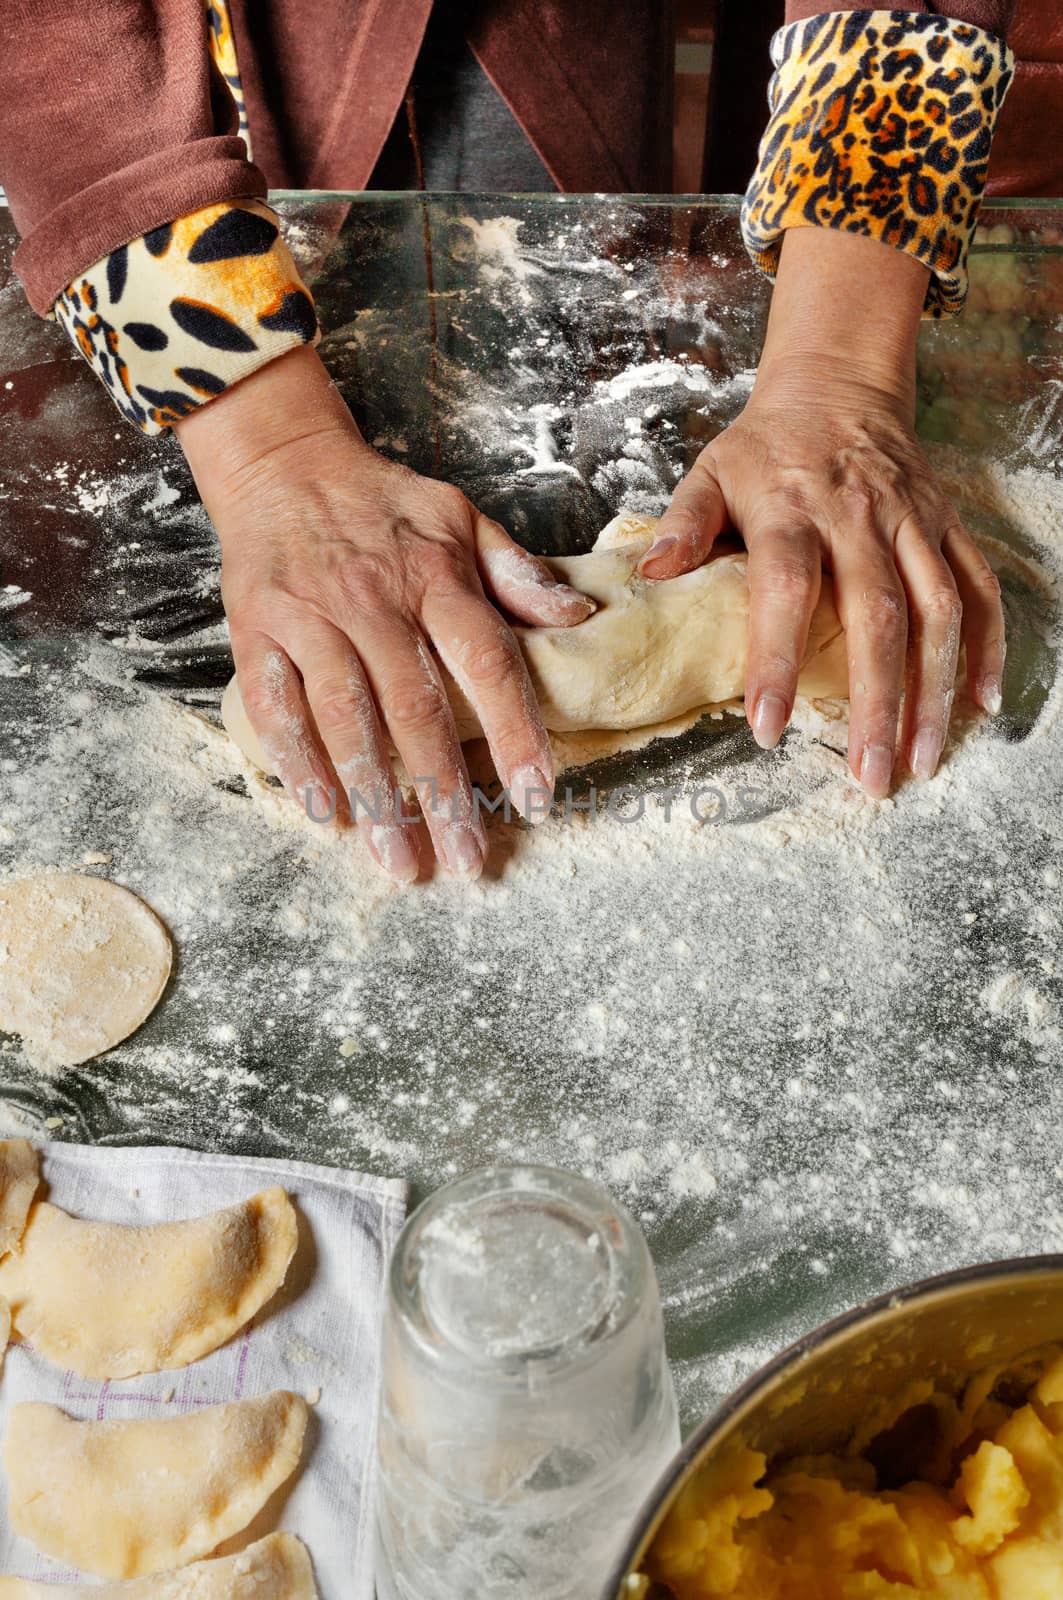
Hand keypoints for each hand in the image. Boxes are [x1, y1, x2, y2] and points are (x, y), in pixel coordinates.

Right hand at [175, 347, 593, 881]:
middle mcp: (376, 603)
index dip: (515, 733)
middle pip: (417, 709)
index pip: (488, 664)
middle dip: (444, 792)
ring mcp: (312, 619)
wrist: (283, 463)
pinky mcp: (258, 631)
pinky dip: (300, 763)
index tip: (535, 798)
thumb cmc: (382, 503)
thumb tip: (579, 619)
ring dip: (376, 795)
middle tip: (466, 859)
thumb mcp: (461, 518)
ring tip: (400, 859)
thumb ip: (517, 574)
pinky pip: (278, 707)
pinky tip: (325, 814)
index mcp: (436, 580)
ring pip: (347, 717)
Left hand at [641, 229, 1003, 797]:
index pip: (786, 589)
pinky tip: (982, 704)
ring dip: (933, 691)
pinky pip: (978, 589)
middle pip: (876, 617)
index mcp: (793, 511)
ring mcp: (912, 523)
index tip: (768, 727)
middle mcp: (861, 518)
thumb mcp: (711, 471)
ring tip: (922, 760)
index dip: (778, 659)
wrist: (838, 387)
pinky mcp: (947, 526)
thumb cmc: (765, 447)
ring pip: (937, 612)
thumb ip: (684, 523)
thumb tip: (652, 574)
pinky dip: (987, 647)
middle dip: (876, 703)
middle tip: (869, 776)